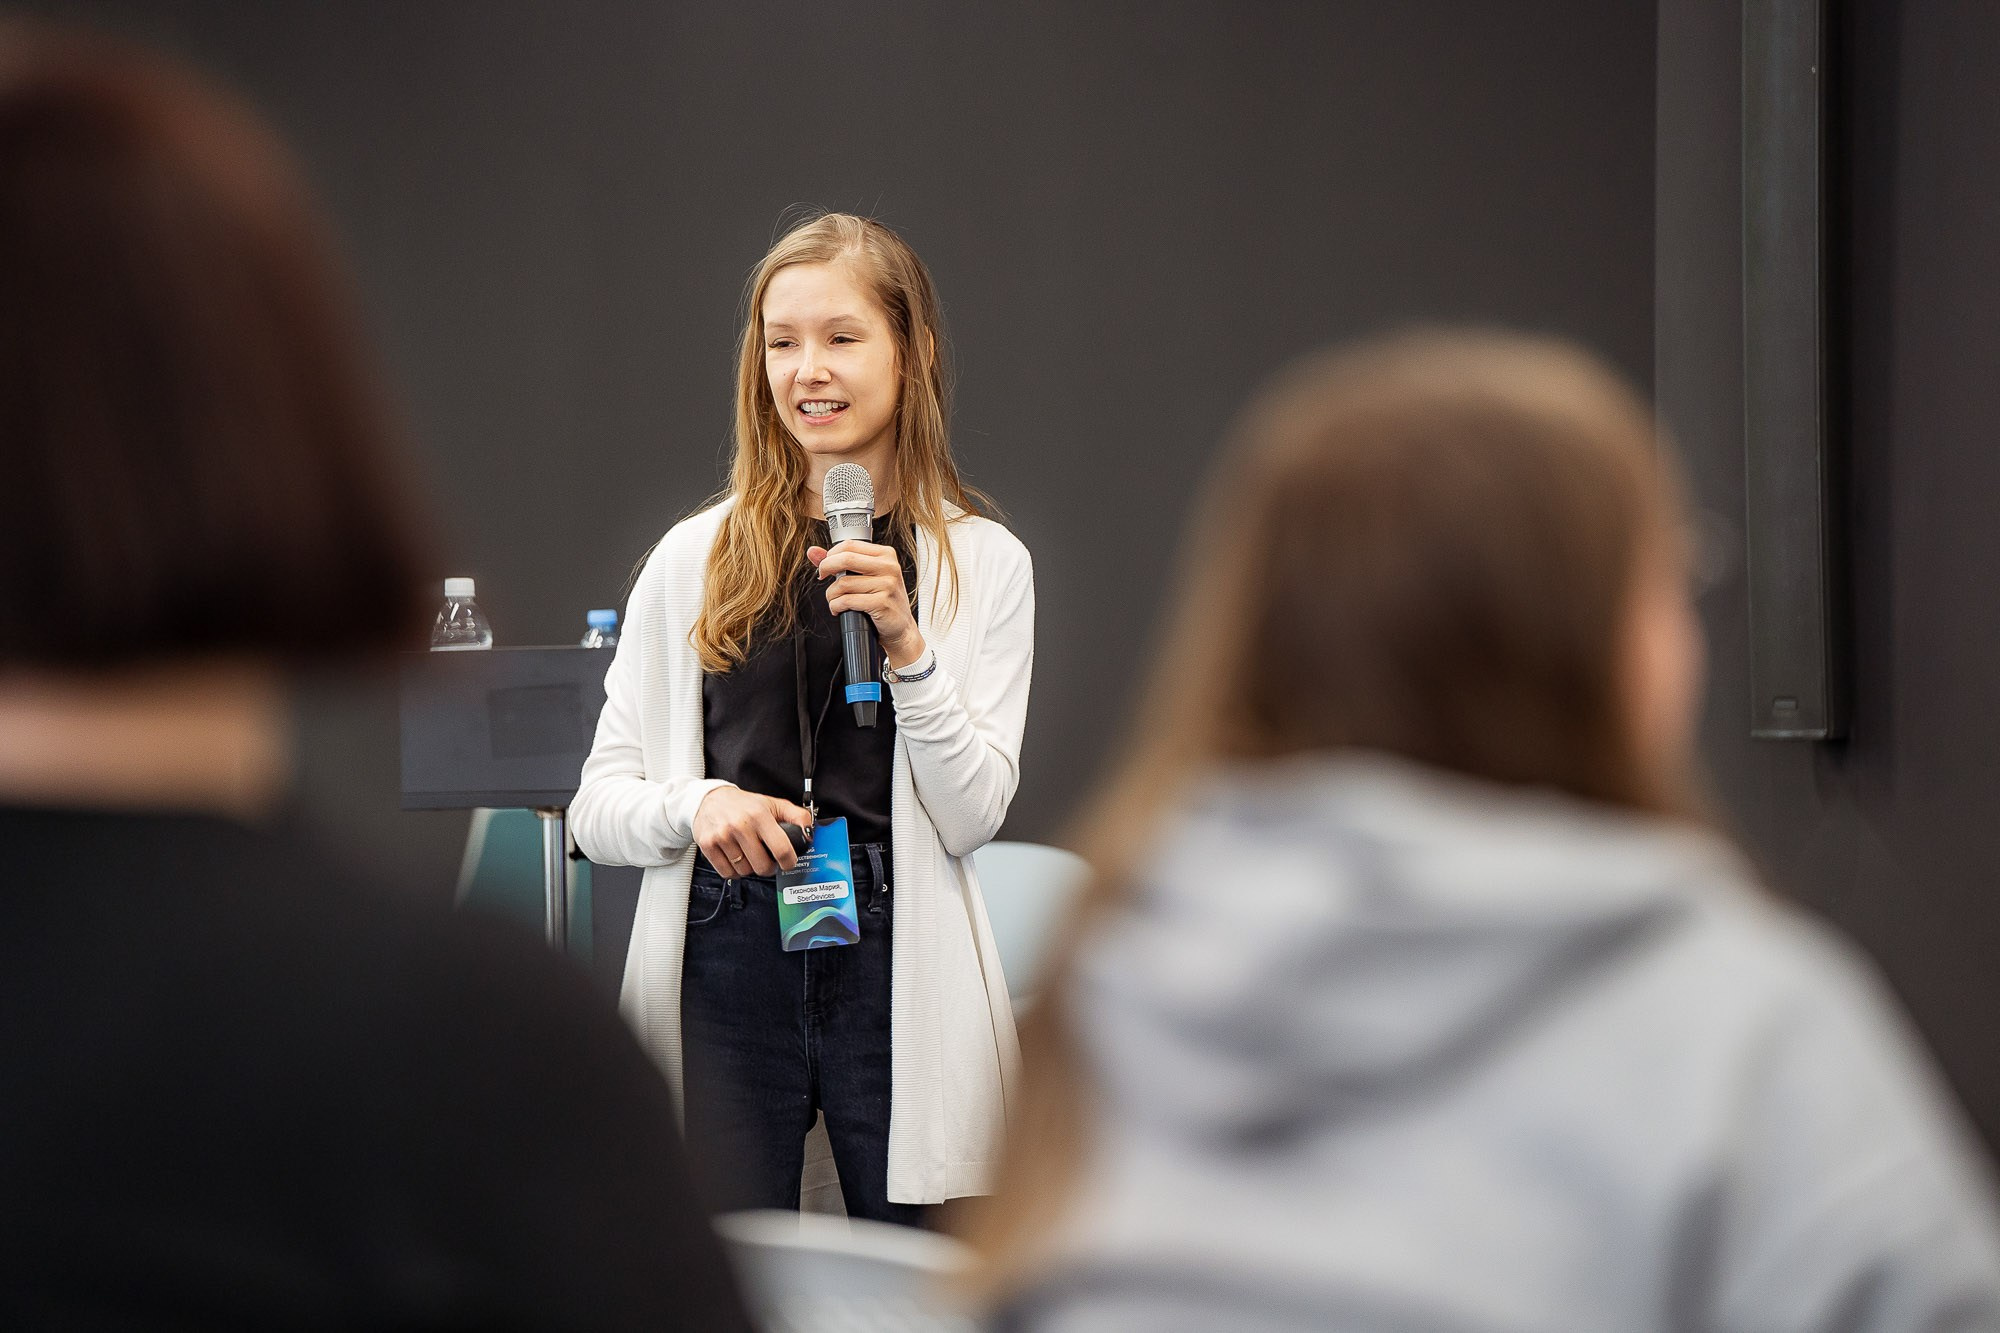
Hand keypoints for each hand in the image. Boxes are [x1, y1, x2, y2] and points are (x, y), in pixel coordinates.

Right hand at [692, 786, 812, 877]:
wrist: (710, 799)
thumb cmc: (744, 804)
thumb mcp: (773, 804)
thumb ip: (796, 816)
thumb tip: (810, 833)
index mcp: (759, 815)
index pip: (781, 848)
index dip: (789, 862)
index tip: (788, 863)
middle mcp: (740, 826)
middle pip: (762, 867)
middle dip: (768, 867)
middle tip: (767, 859)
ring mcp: (722, 837)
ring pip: (745, 871)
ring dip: (750, 868)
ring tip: (749, 855)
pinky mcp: (708, 846)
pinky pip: (727, 873)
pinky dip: (734, 871)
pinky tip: (736, 858)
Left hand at [809, 540, 924, 666]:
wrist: (900, 627)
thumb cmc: (881, 600)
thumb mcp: (864, 577)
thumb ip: (838, 562)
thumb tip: (813, 551)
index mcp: (886, 555)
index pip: (850, 545)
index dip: (831, 555)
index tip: (825, 566)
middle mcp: (889, 567)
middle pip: (846, 558)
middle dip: (826, 568)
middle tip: (822, 577)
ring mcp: (887, 585)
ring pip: (843, 583)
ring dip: (831, 594)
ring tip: (835, 600)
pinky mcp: (882, 603)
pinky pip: (847, 600)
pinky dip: (836, 606)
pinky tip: (839, 609)